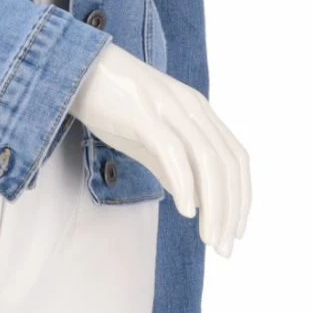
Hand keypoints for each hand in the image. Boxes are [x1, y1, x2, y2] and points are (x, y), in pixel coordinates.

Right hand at [69, 44, 250, 254]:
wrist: (71, 65)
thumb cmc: (108, 102)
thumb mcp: (146, 136)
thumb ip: (171, 165)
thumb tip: (193, 200)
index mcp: (197, 109)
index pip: (235, 158)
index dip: (241, 197)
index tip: (234, 232)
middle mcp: (190, 106)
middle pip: (227, 163)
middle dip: (231, 210)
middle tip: (223, 247)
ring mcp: (167, 107)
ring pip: (207, 160)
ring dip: (214, 206)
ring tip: (208, 238)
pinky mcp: (142, 112)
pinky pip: (172, 151)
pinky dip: (185, 183)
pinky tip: (185, 211)